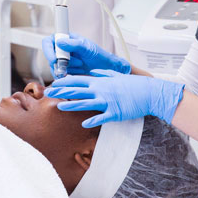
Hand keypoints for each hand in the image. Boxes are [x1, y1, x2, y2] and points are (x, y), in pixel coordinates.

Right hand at [42, 33, 130, 75]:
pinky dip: (68, 76)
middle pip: (50, 57)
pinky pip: (59, 76)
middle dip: (63, 63)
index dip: (48, 50)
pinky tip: (79, 72)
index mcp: (65, 39)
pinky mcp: (65, 71)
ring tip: (82, 66)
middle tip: (78, 63)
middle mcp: (61, 50)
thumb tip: (59, 42)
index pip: (48, 42)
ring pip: (55, 68)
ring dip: (68, 69)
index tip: (55, 60)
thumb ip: (73, 44)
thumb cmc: (97, 54)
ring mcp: (62, 61)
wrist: (104, 68)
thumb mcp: (86, 47)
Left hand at [44, 70, 184, 127]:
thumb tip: (93, 73)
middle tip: (48, 93)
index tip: (54, 83)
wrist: (150, 93)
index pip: (78, 80)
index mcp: (101, 81)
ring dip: (71, 105)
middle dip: (61, 92)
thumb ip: (103, 74)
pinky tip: (83, 124)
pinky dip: (92, 121)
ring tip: (59, 107)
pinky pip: (101, 117)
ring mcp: (107, 101)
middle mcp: (101, 90)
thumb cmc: (135, 84)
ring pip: (85, 103)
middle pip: (77, 90)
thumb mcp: (118, 75)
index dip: (64, 82)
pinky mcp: (115, 112)